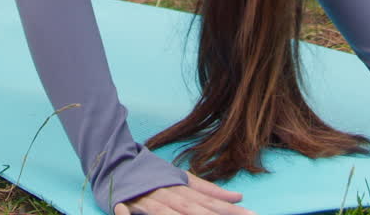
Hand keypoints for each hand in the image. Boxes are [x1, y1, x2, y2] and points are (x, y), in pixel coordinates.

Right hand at [114, 172, 255, 214]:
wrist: (116, 160)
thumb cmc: (152, 174)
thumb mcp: (182, 179)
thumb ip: (209, 190)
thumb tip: (239, 196)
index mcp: (180, 187)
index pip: (209, 201)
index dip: (230, 210)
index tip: (252, 214)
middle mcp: (166, 193)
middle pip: (193, 208)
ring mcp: (146, 199)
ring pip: (167, 212)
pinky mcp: (125, 203)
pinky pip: (129, 213)